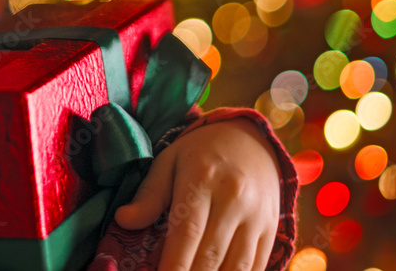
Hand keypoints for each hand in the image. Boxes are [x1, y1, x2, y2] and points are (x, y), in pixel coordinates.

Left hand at [113, 118, 281, 270]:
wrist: (251, 138)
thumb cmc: (200, 152)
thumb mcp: (169, 161)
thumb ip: (149, 194)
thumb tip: (123, 220)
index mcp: (202, 178)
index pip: (187, 231)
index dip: (173, 265)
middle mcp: (234, 198)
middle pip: (210, 255)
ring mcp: (257, 216)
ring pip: (237, 266)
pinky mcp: (272, 229)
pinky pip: (257, 265)